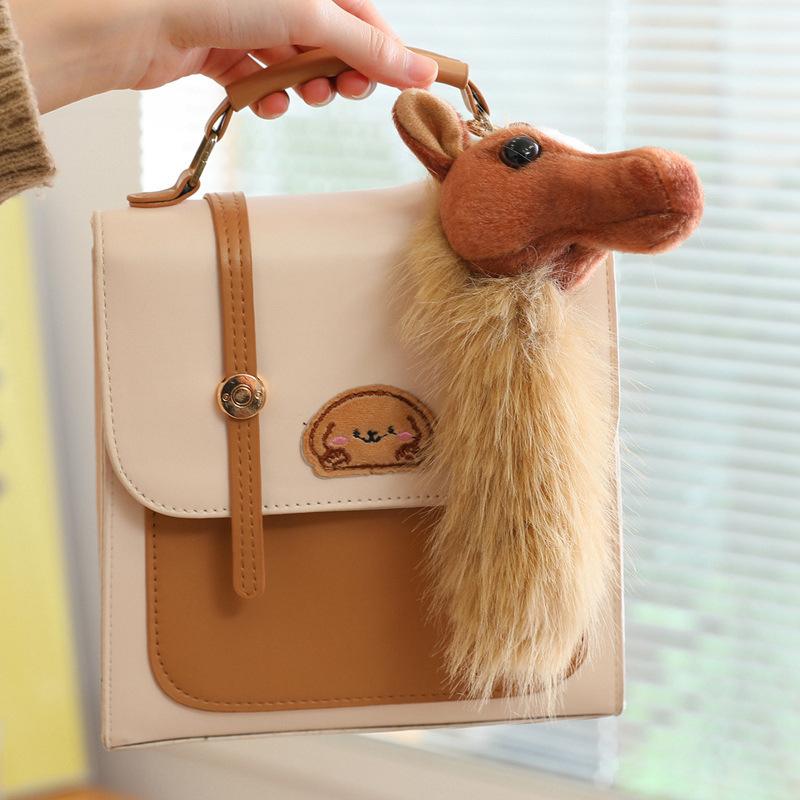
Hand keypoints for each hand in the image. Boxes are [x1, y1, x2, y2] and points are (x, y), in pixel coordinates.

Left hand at [9, 0, 437, 115]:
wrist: (128, 21)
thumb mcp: (306, 16)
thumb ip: (364, 45)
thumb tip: (418, 70)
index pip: (359, 11)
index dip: (384, 49)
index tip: (408, 83)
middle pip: (328, 38)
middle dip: (342, 70)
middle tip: (348, 93)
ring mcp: (244, 21)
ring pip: (294, 64)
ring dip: (307, 87)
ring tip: (306, 97)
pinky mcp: (219, 52)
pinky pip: (259, 80)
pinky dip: (269, 97)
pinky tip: (267, 103)